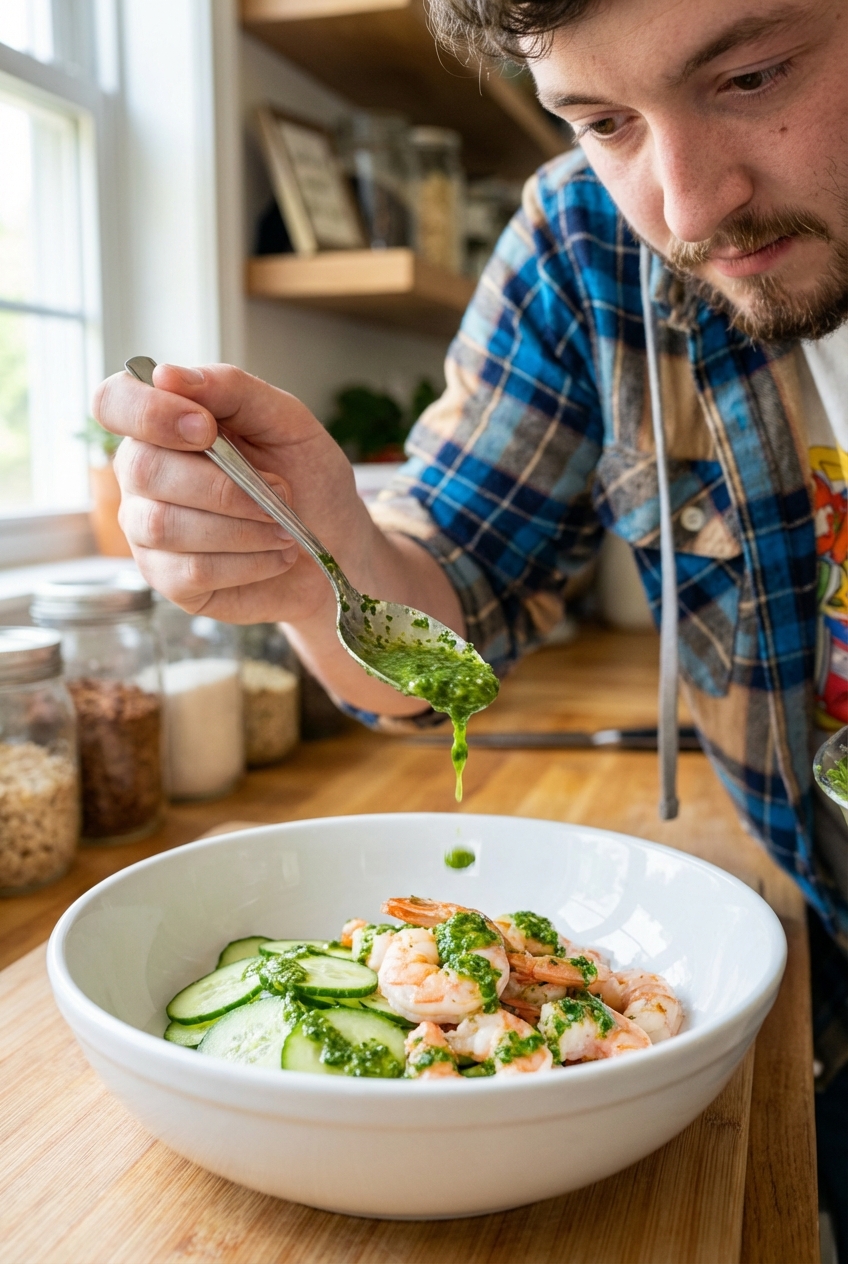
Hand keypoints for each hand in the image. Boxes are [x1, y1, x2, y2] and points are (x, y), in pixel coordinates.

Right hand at [93, 362, 376, 625]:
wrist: (336, 546)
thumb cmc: (307, 479)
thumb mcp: (286, 421)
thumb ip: (231, 390)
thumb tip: (168, 375)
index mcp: (164, 425)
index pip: (113, 403)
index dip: (148, 413)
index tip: (206, 429)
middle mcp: (143, 475)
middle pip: (143, 469)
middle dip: (223, 484)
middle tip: (279, 491)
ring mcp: (148, 530)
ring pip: (166, 525)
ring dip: (242, 527)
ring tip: (283, 528)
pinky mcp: (168, 578)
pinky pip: (192, 569)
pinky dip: (248, 561)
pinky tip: (275, 555)